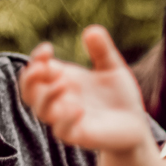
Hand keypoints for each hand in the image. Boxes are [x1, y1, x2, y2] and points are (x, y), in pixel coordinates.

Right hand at [19, 25, 149, 151]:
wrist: (137, 124)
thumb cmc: (120, 96)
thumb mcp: (113, 68)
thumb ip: (102, 51)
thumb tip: (91, 30)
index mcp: (63, 80)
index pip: (37, 70)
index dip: (36, 59)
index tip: (47, 49)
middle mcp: (60, 100)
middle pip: (29, 92)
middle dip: (29, 78)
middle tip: (43, 66)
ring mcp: (67, 119)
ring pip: (41, 112)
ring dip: (47, 97)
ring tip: (64, 84)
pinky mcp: (79, 135)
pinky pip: (62, 131)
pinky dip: (66, 120)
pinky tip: (79, 108)